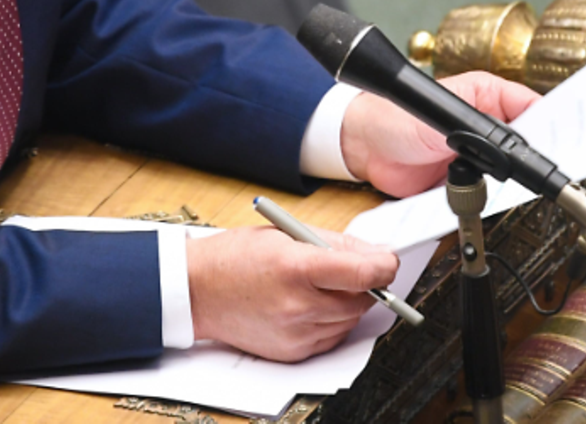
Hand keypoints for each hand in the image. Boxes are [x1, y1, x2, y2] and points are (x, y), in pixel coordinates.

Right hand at [187, 226, 398, 361]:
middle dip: (366, 283)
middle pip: (363, 299)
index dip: (385, 266)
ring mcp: (295, 333)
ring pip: (350, 320)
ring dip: (349, 302)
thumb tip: (377, 253)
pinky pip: (332, 338)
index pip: (365, 273)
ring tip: (323, 285)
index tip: (387, 261)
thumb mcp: (286, 234)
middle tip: (352, 269)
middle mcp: (298, 305)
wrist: (197, 290)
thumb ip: (336, 244)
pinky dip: (332, 322)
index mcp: (296, 267)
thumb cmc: (236, 257)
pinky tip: (312, 305)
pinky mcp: (292, 352)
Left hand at [340, 72, 540, 196]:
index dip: (554, 127)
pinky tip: (495, 199)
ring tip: (523, 188)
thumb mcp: (441, 119)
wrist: (364, 149)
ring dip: (513, 182)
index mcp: (488, 96)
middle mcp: (486, 125)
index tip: (571, 143)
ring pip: (510, 173)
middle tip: (550, 174)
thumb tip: (509, 144)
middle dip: (535, 160)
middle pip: (526, 145)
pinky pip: (487, 192)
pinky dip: (491, 198)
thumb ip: (476, 129)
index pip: (533, 109)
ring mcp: (477, 154)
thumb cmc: (394, 117)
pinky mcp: (465, 180)